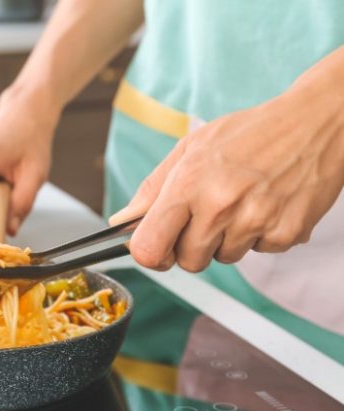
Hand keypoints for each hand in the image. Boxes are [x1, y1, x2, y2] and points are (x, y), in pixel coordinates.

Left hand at [110, 76, 343, 271]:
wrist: (316, 122)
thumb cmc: (250, 133)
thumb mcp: (192, 148)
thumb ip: (153, 188)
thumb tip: (121, 221)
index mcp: (189, 184)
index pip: (149, 247)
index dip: (149, 254)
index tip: (156, 247)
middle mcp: (220, 205)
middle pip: (188, 262)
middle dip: (192, 245)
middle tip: (209, 213)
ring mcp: (256, 221)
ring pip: (224, 259)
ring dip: (228, 239)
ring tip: (242, 201)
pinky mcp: (287, 232)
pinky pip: (259, 252)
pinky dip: (261, 235)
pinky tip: (267, 204)